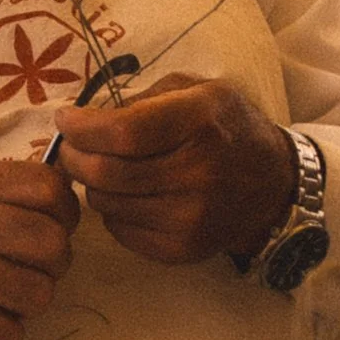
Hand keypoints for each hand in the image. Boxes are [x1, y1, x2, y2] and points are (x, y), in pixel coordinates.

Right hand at [0, 155, 77, 339]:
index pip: (51, 190)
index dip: (62, 215)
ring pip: (41, 295)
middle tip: (25, 271)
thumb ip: (1, 193)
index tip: (48, 229)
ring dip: (25, 304)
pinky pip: (11, 335)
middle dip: (50, 266)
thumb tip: (63, 205)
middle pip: (55, 246)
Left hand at [56, 79, 294, 268]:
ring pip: (105, 204)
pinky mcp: (182, 249)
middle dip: (74, 157)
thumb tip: (86, 119)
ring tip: (102, 169)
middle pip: (105, 172)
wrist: (273, 186)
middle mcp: (198, 173)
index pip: (123, 132)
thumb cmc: (226, 127)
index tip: (66, 121)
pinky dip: (112, 211)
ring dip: (92, 184)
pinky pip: (120, 230)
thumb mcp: (197, 90)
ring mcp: (191, 217)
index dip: (83, 128)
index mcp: (200, 122)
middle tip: (70, 148)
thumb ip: (144, 98)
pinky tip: (127, 195)